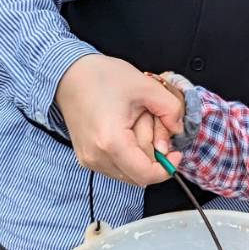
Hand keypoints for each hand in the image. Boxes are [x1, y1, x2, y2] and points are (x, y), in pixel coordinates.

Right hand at [55, 54, 185, 184]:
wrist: (70, 74)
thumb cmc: (102, 77)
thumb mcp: (146, 86)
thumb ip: (171, 110)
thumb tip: (178, 131)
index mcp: (111, 141)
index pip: (146, 175)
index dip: (167, 168)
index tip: (175, 152)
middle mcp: (97, 157)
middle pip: (139, 174)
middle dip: (154, 154)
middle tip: (153, 124)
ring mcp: (89, 160)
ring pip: (128, 172)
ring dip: (141, 155)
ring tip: (136, 125)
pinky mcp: (86, 158)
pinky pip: (116, 166)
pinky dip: (128, 154)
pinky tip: (126, 131)